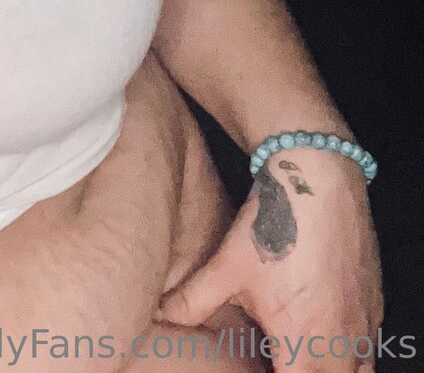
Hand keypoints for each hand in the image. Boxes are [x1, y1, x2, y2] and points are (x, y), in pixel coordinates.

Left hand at [156, 149, 382, 372]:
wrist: (318, 181)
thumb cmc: (274, 226)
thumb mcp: (226, 268)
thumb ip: (192, 301)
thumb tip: (161, 314)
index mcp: (302, 346)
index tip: (259, 364)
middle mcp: (341, 345)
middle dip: (298, 371)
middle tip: (273, 353)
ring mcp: (363, 327)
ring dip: (325, 367)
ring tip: (296, 347)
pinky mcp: (374, 307)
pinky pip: (368, 350)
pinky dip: (346, 351)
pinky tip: (319, 328)